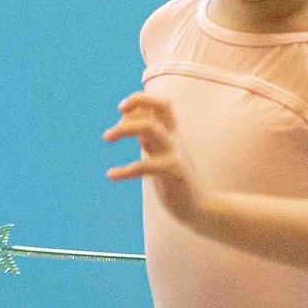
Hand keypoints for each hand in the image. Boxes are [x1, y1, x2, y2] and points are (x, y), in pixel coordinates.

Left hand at [104, 93, 204, 222]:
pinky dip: (124, 170)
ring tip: (106, 137)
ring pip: (150, 128)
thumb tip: (128, 122)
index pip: (160, 104)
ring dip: (125, 128)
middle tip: (118, 110)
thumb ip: (147, 138)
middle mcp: (174, 139)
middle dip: (137, 101)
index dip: (140, 101)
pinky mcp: (173, 172)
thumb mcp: (161, 154)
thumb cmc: (177, 180)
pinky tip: (111, 175)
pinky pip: (144, 166)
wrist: (200, 207)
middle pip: (161, 106)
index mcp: (172, 134)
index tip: (122, 112)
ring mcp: (174, 153)